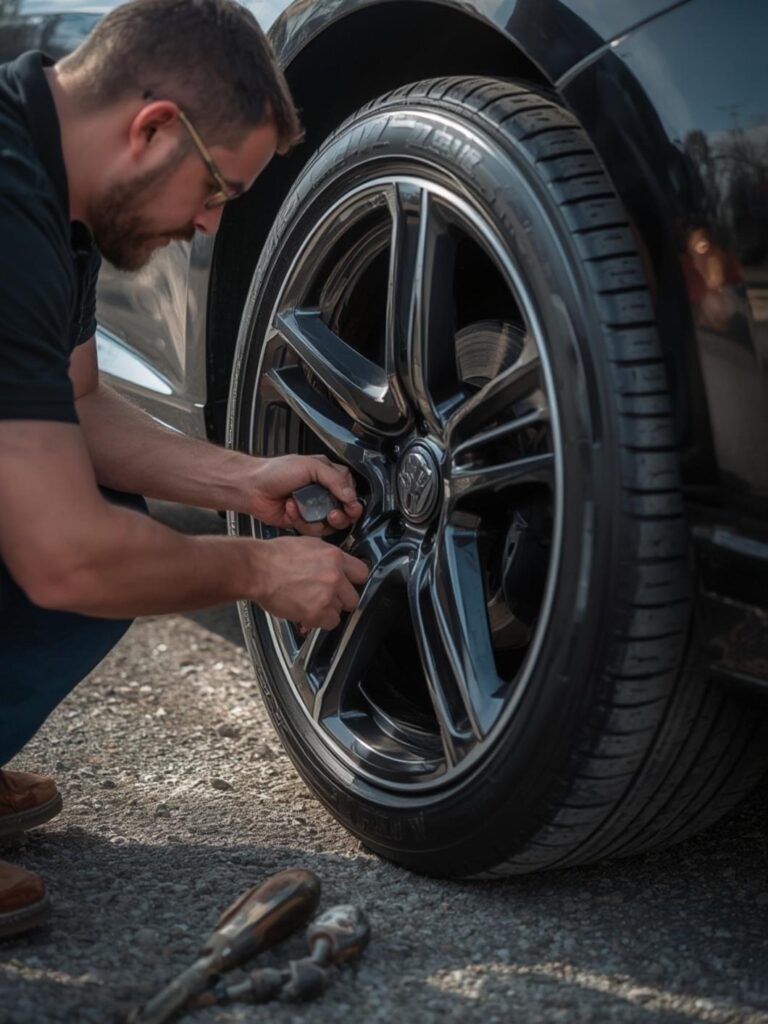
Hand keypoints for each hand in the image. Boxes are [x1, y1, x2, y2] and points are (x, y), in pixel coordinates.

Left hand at [247, 455, 362, 534]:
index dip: (352, 500)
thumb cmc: (276, 471)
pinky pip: (313, 530)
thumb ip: (335, 480)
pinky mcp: (302, 522)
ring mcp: (313, 509)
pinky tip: (291, 508)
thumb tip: (352, 496)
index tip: (349, 505)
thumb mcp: (310, 467)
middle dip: (341, 515)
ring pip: (331, 524)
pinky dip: (302, 521)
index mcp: (327, 476)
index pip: (350, 490)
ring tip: (310, 511)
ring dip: (321, 520)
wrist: (252, 487)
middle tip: (332, 514)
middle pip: (345, 511)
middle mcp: (322, 493)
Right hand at [253, 536, 369, 629]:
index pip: (362, 573)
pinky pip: (330, 623)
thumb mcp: (308, 545)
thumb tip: (337, 565)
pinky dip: (320, 621)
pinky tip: (308, 612)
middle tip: (327, 596)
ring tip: (311, 603)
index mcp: (334, 557)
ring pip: (340, 611)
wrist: (257, 569)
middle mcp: (334, 576)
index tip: (348, 584)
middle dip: (342, 598)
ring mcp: (327, 596)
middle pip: (354, 596)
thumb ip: (328, 557)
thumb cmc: (274, 556)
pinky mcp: (316, 612)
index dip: (353, 580)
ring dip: (329, 610)